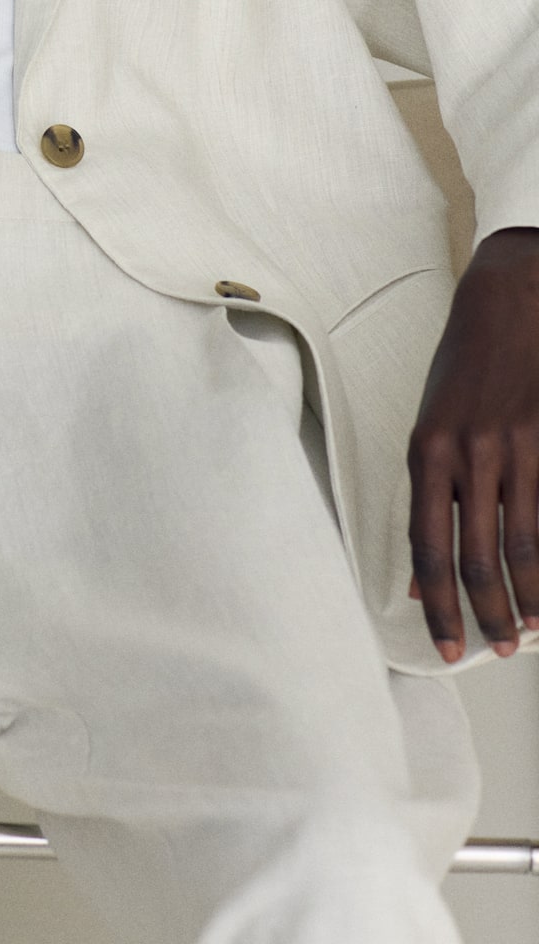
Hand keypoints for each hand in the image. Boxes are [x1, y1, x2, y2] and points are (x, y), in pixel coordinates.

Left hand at [408, 225, 538, 659]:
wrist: (511, 299)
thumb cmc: (466, 366)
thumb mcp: (431, 423)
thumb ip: (430, 494)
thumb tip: (421, 574)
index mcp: (426, 449)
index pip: (427, 545)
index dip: (438, 603)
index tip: (445, 643)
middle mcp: (469, 452)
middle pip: (476, 557)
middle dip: (488, 614)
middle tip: (496, 648)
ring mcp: (517, 447)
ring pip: (524, 546)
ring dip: (530, 599)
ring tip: (531, 629)